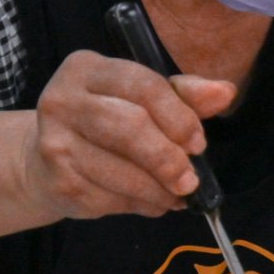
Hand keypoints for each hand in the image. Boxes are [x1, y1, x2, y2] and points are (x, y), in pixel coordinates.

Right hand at [25, 50, 235, 219]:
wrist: (48, 161)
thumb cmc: (108, 123)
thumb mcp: (145, 100)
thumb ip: (184, 95)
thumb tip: (225, 91)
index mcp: (87, 69)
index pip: (144, 86)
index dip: (179, 117)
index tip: (199, 143)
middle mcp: (62, 100)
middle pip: (130, 127)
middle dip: (168, 158)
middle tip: (190, 179)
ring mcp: (54, 142)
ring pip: (121, 171)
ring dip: (159, 190)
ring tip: (175, 194)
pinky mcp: (57, 182)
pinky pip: (110, 199)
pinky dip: (141, 205)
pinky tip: (150, 201)